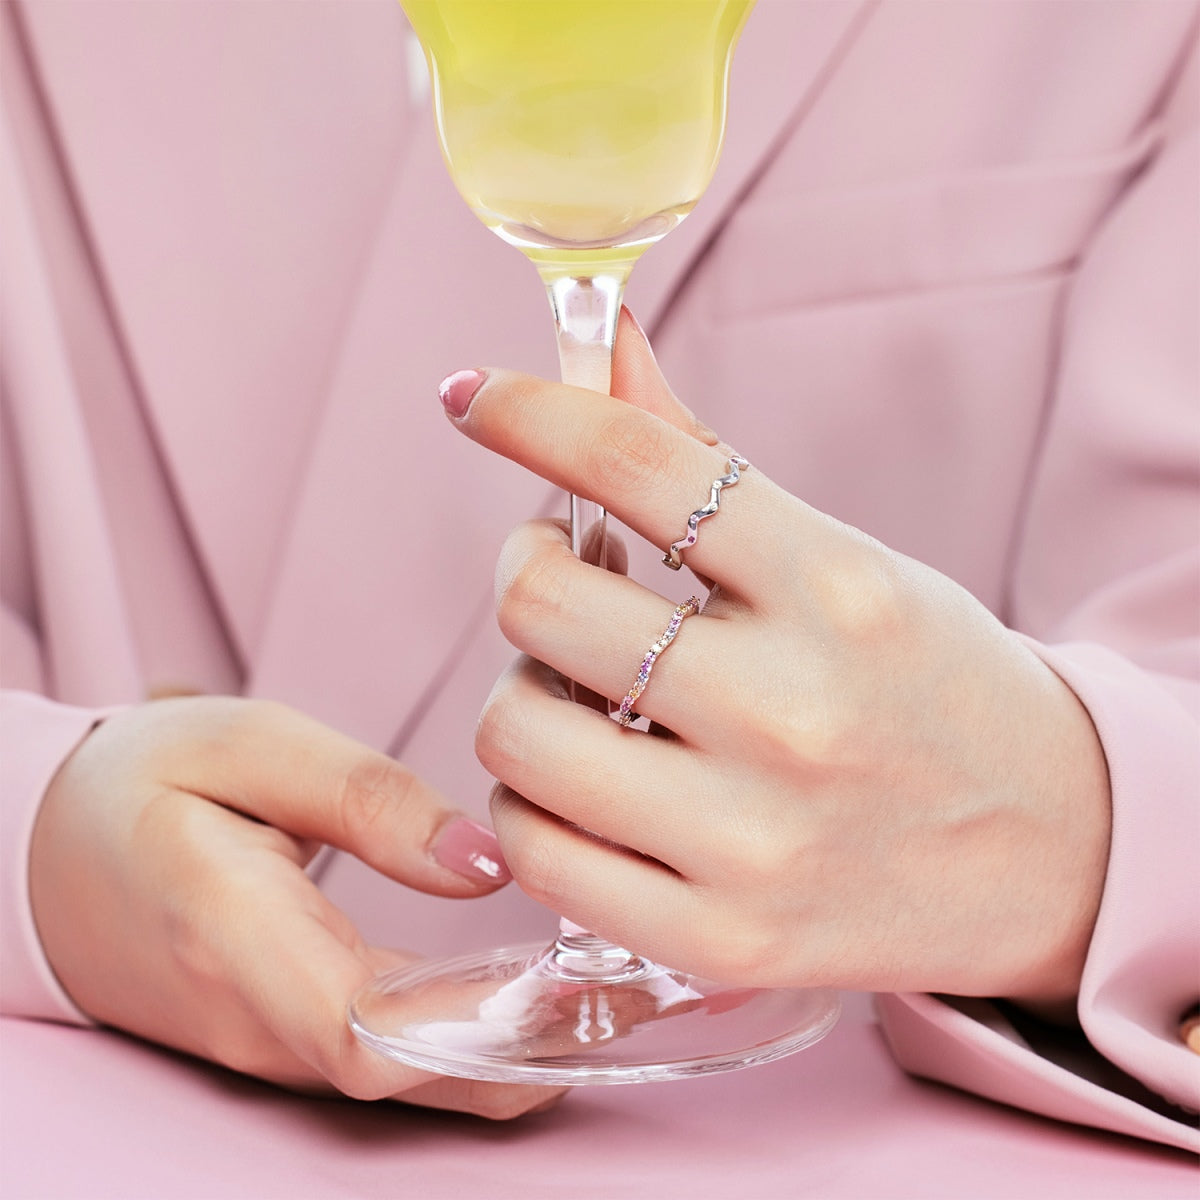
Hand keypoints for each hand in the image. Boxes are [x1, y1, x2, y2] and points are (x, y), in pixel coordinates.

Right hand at [29, 696, 563, 1118]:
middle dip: (527, 1053)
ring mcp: (263, 1041)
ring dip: (511, 1054)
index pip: (362, 1034)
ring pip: (404, 1082)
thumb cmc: (146, 783)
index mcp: (230, 932)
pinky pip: (386, 1063)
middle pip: (405, 1076)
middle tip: (636, 998)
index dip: (478, 1031)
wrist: (49, 851)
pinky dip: (470, 1046)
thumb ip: (365, 801)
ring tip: (613, 996)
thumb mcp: (246, 743)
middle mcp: (251, 1015)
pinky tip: (538, 1003)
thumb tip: (485, 864)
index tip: (577, 993)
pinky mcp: (281, 1036)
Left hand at [443, 311, 1111, 1018]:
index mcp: (837, 586)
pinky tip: (579, 787)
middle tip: (562, 577)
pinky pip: (536, 851)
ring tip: (576, 696)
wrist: (1051, 850)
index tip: (471, 395)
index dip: (525, 409)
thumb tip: (602, 344)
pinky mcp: (721, 938)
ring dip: (519, 694)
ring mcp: (753, 838)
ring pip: (516, 731)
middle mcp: (793, 710)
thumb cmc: (929, 685)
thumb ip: (710, 462)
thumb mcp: (846, 561)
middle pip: (540, 602)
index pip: (635, 463)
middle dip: (524, 572)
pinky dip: (528, 805)